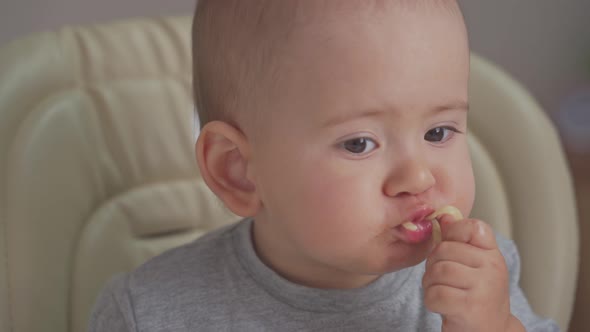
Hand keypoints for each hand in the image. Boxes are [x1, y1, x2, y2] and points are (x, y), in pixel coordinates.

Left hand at [422, 216, 524, 331]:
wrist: (488, 331)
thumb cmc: (474, 295)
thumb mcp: (470, 265)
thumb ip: (456, 240)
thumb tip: (444, 215)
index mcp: (492, 253)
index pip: (472, 227)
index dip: (452, 234)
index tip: (450, 251)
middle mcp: (492, 267)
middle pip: (444, 249)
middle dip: (433, 265)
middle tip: (441, 280)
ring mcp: (484, 287)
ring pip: (438, 271)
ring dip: (430, 284)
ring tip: (441, 292)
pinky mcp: (471, 307)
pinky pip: (436, 294)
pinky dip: (431, 301)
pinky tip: (442, 306)